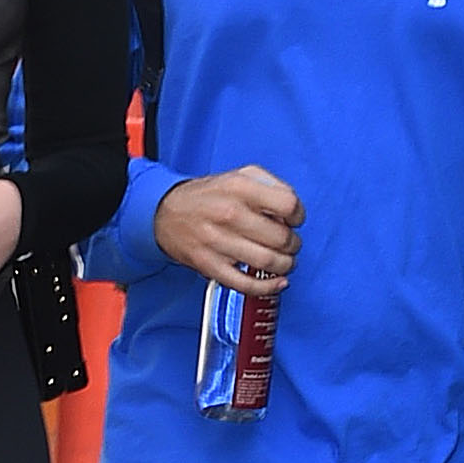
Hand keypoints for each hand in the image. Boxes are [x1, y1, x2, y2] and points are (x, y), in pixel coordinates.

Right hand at [153, 164, 303, 293]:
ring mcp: (218, 242)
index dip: (298, 215)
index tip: (294, 220)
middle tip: (290, 244)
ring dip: (285, 265)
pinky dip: (267, 287)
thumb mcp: (240, 175)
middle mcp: (229, 214)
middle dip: (293, 244)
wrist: (165, 213)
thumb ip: (270, 186)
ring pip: (268, 262)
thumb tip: (291, 210)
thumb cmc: (208, 196)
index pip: (287, 204)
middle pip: (281, 237)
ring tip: (285, 261)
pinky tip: (278, 282)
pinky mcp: (210, 265)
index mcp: (239, 188)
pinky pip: (246, 283)